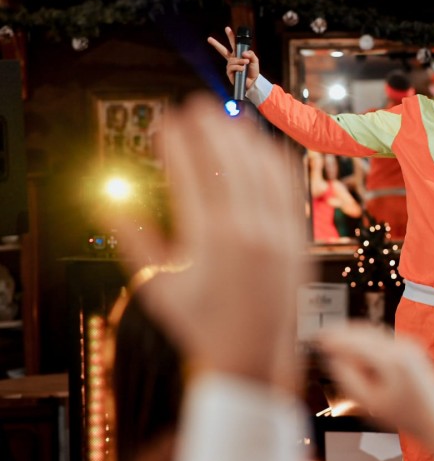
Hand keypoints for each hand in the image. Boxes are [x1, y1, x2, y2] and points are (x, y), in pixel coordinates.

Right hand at [106, 91, 305, 387]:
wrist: (254, 355)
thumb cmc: (204, 326)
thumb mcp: (159, 286)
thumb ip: (135, 241)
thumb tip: (109, 204)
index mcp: (210, 241)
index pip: (191, 175)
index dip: (178, 143)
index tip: (167, 122)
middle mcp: (248, 232)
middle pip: (229, 163)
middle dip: (211, 129)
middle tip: (196, 106)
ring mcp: (278, 234)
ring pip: (263, 171)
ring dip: (245, 139)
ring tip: (229, 117)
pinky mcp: (298, 239)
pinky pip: (291, 189)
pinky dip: (278, 162)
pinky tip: (267, 147)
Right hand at [208, 26, 260, 92]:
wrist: (253, 82)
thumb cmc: (253, 71)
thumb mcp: (255, 60)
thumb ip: (251, 54)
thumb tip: (243, 53)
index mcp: (238, 55)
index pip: (233, 44)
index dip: (231, 36)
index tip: (227, 28)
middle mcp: (232, 59)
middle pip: (222, 50)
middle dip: (216, 44)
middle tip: (209, 38)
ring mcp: (230, 66)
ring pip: (232, 60)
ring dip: (240, 61)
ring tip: (246, 64)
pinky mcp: (229, 73)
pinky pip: (232, 67)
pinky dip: (238, 67)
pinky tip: (242, 69)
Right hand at [316, 324, 433, 439]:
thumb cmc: (404, 416)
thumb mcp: (370, 402)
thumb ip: (348, 379)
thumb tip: (333, 357)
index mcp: (392, 361)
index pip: (356, 342)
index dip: (334, 338)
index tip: (318, 337)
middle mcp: (403, 347)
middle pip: (365, 332)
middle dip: (344, 333)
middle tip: (323, 337)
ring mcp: (411, 344)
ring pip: (374, 333)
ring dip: (355, 336)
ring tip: (337, 344)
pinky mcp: (414, 347)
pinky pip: (384, 339)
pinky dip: (368, 340)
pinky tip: (357, 350)